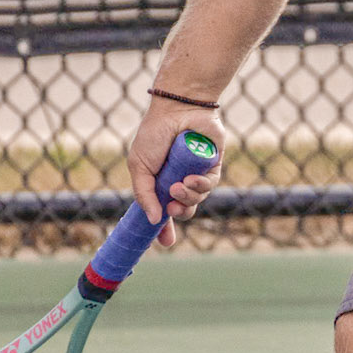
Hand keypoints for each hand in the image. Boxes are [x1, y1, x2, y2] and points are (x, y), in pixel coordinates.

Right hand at [126, 101, 224, 247]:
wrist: (178, 110)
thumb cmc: (155, 135)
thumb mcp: (139, 166)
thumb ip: (144, 195)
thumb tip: (154, 220)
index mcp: (160, 182)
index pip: (163, 211)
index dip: (164, 228)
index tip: (165, 242)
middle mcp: (179, 180)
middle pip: (183, 209)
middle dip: (179, 212)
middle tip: (172, 206)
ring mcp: (196, 173)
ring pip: (197, 199)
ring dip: (188, 197)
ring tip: (178, 186)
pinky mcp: (213, 165)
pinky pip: (210, 184)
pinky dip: (201, 185)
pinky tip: (192, 179)